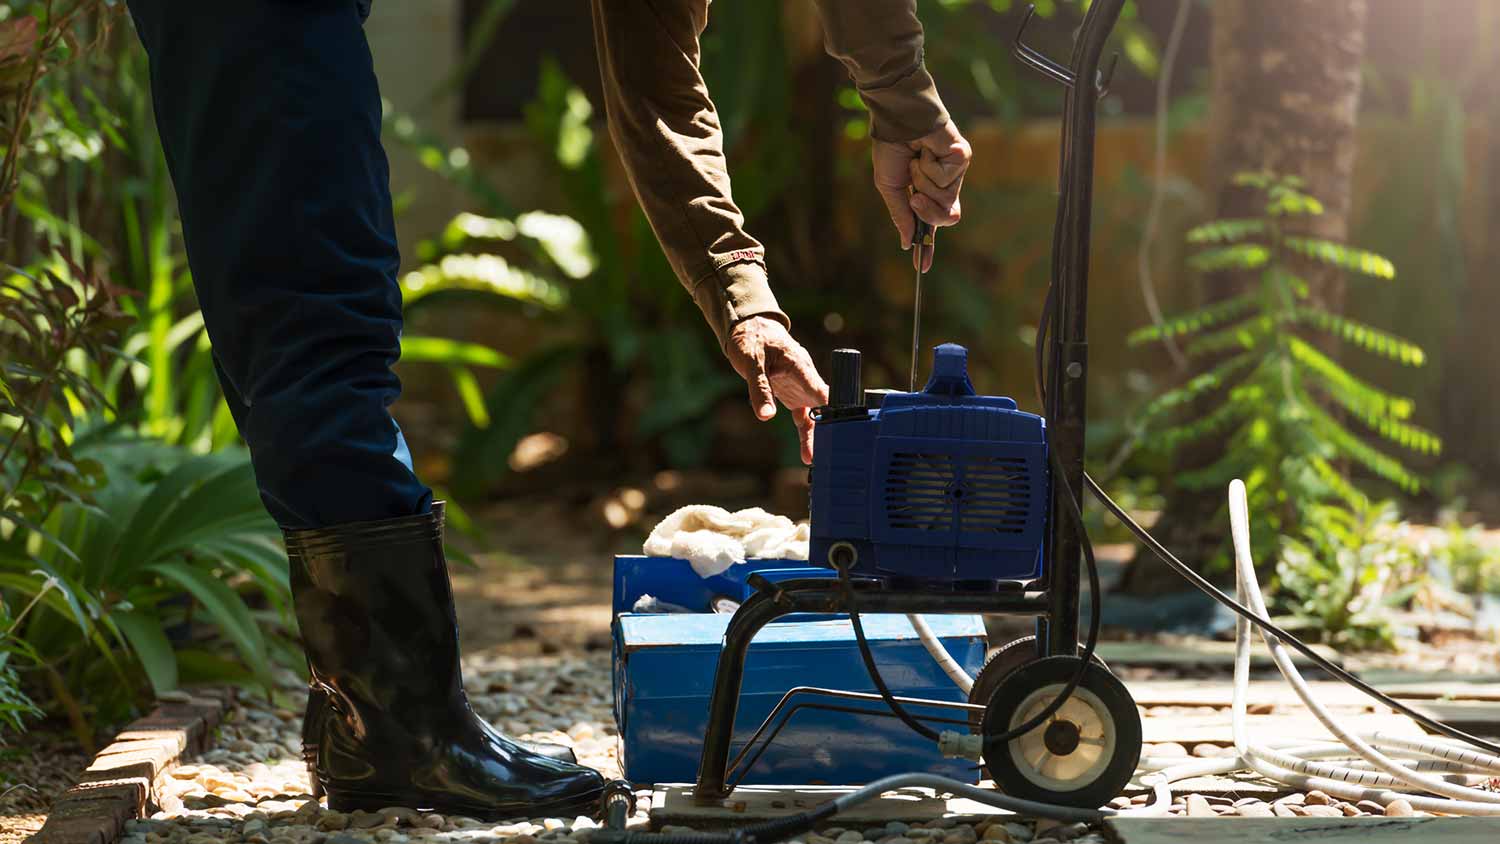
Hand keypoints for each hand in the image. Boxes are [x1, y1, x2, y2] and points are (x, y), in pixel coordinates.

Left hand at [726, 316, 828, 464]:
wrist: (750, 328)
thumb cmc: (752, 340)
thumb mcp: (752, 363)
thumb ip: (760, 390)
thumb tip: (766, 417)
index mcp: (801, 367)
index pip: (822, 392)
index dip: (833, 410)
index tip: (841, 429)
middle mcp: (806, 379)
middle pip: (823, 408)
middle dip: (828, 430)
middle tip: (829, 453)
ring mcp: (801, 388)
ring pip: (815, 415)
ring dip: (817, 436)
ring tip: (815, 459)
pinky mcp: (793, 394)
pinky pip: (803, 416)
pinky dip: (806, 432)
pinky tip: (807, 453)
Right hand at [872, 119, 972, 270]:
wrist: (897, 119)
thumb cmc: (891, 148)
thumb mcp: (890, 188)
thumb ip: (901, 215)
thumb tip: (906, 243)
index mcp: (926, 192)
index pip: (931, 224)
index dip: (927, 246)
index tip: (923, 267)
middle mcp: (945, 185)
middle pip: (947, 217)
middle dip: (930, 213)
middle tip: (915, 198)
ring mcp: (956, 172)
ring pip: (947, 199)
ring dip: (924, 182)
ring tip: (917, 160)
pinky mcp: (962, 158)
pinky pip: (947, 179)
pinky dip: (930, 167)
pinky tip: (926, 150)